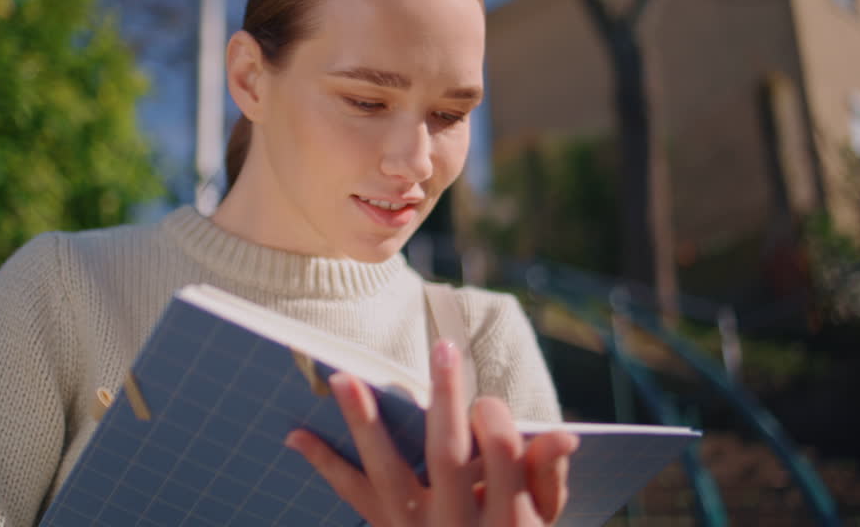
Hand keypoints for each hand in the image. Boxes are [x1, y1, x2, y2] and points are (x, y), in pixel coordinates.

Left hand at [285, 340, 578, 525]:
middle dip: (446, 399)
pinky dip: (323, 464)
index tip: (487, 400)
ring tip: (343, 376)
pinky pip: (351, 497)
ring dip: (364, 422)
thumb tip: (565, 435)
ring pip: (388, 473)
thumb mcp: (544, 517)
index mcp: (509, 520)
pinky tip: (294, 434)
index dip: (495, 418)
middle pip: (448, 454)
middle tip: (444, 348)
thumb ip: (549, 475)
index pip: (503, 454)